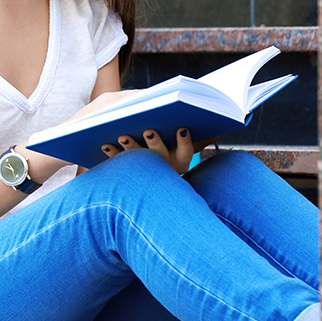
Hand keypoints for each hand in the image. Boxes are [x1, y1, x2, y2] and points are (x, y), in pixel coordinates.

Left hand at [102, 128, 216, 174]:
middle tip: (149, 130)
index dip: (185, 143)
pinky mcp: (128, 173)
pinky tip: (105, 143)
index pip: (186, 153)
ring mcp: (146, 172)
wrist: (152, 191)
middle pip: (160, 156)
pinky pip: (119, 164)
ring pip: (138, 161)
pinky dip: (112, 153)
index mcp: (180, 160)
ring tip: (122, 136)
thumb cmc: (173, 154)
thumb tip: (216, 129)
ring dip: (130, 147)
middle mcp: (164, 168)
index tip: (182, 129)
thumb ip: (198, 139)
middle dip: (154, 143)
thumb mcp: (186, 149)